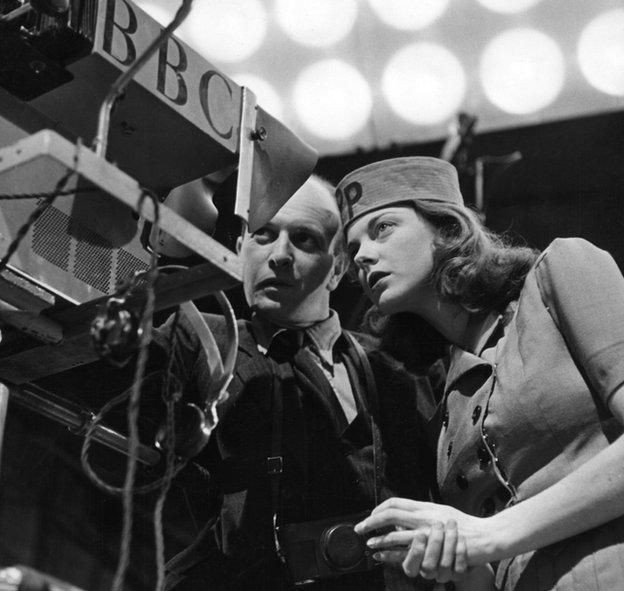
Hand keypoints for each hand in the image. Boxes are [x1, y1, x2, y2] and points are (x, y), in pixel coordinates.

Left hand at [355, 498, 493, 572]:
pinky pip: (407, 548)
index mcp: (425, 506)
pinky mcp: (432, 545)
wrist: (486, 536)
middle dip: (372, 520)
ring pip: (396, 531)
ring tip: (367, 541)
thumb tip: (407, 517)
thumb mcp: (442, 514)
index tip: (371, 515)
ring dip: (378, 537)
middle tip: (360, 527)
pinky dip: (390, 551)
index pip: (397, 502)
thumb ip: (425, 515)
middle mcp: (424, 514)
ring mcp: (427, 529)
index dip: (380, 508)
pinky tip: (380, 554)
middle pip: (391, 512)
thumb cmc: (466, 527)